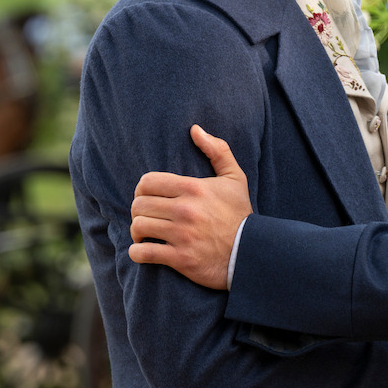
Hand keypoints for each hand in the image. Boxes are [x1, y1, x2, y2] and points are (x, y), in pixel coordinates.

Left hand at [128, 124, 252, 289]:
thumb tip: (194, 129)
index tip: (148, 196)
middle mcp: (186, 210)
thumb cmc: (239, 213)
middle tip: (146, 215)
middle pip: (140, 204)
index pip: (148, 182)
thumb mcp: (235, 177)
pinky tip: (144, 249)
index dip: (142, 188)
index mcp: (195, 188)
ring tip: (144, 233)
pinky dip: (137, 252)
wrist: (250, 252)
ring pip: (139, 227)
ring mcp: (182, 235)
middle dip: (139, 210)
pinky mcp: (180, 258)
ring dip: (137, 231)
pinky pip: (143, 253)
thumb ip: (217, 150)